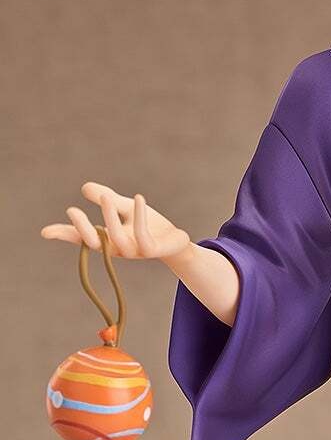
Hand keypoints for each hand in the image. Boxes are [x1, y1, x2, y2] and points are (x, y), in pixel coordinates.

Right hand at [40, 181, 190, 261]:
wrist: (176, 241)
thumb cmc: (149, 226)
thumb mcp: (125, 209)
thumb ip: (107, 200)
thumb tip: (84, 188)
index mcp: (107, 239)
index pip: (82, 238)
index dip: (64, 235)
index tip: (45, 232)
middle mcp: (117, 248)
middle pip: (94, 243)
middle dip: (82, 228)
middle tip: (71, 210)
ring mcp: (134, 252)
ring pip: (117, 238)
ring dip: (109, 216)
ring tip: (106, 195)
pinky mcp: (152, 250)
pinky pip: (142, 235)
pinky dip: (139, 215)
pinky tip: (139, 198)